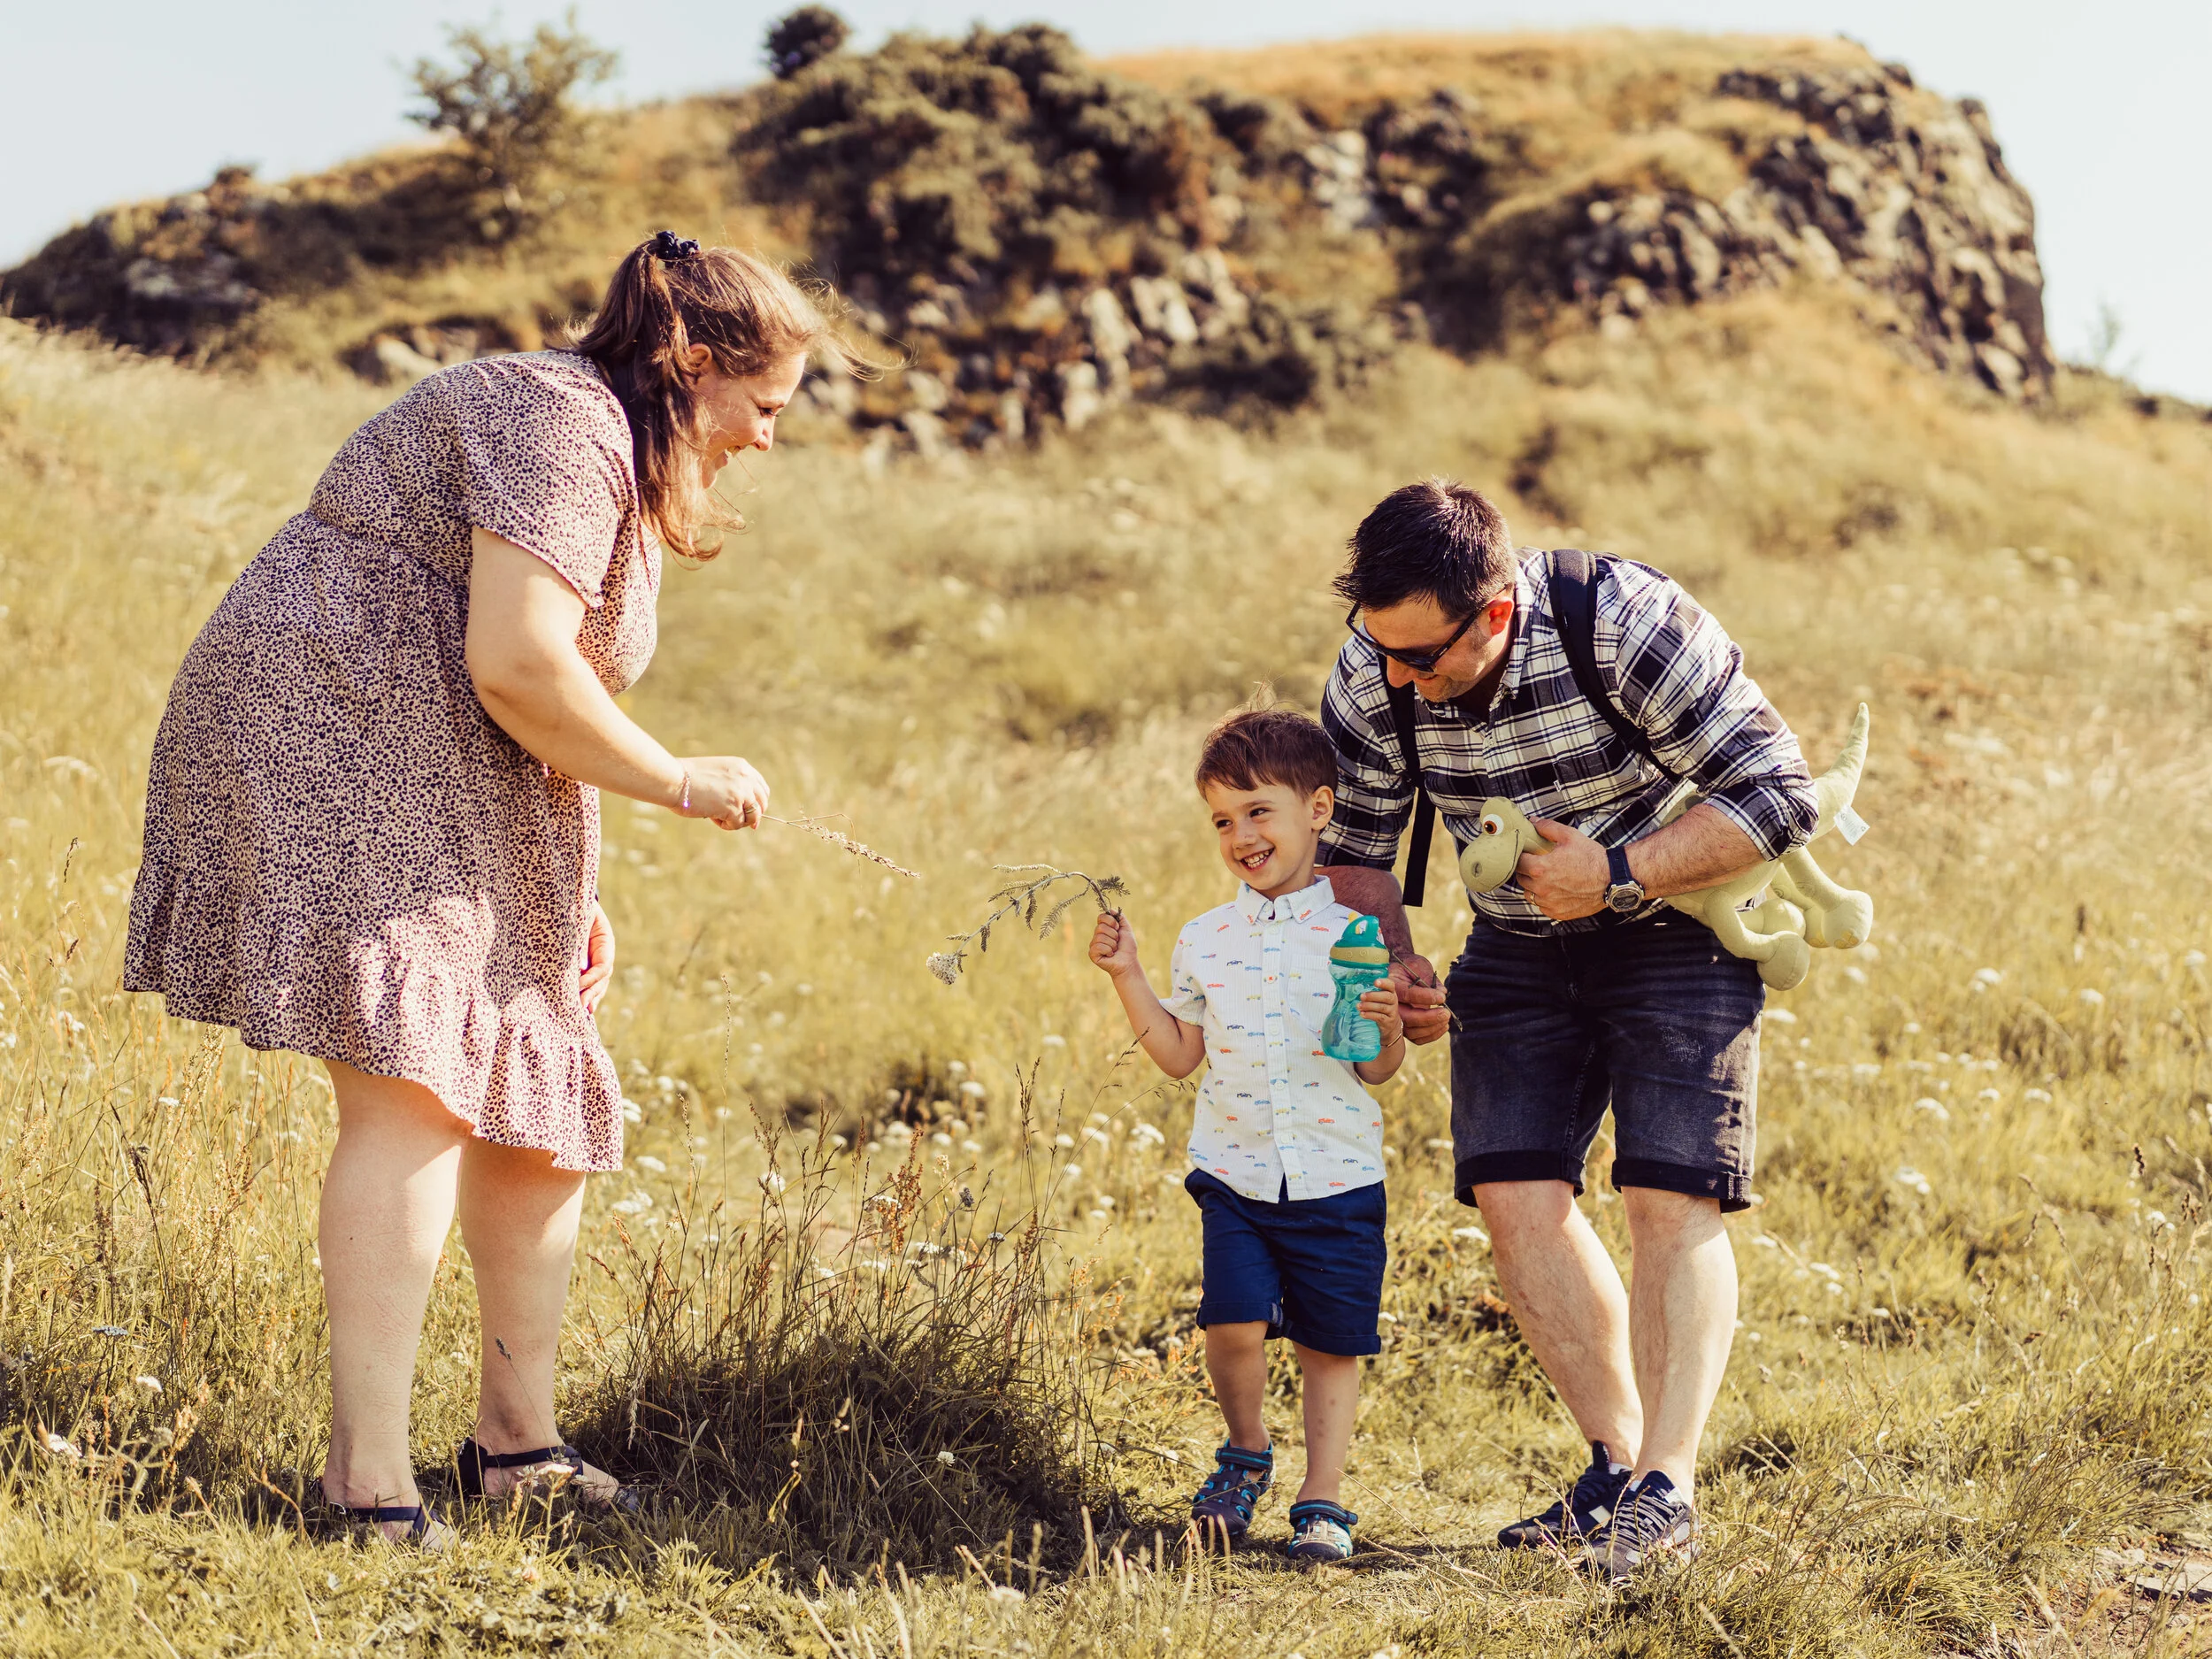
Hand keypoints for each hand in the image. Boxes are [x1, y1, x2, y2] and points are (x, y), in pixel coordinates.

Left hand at [580, 901, 615, 1015]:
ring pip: (597, 983)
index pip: (603, 965)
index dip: (592, 977)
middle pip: (602, 978)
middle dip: (592, 992)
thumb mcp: (578, 919)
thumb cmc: (572, 906)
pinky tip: (582, 1007)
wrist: (568, 899)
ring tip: (583, 1011)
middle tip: (581, 1005)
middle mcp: (602, 953)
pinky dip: (584, 993)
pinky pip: (587, 982)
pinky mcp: (584, 964)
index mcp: (605, 941)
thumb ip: (579, 942)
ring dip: (590, 997)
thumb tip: (580, 967)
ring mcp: (594, 960)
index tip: (578, 985)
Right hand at [675, 756, 769, 830]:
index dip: (757, 802)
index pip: (761, 787)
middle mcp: (746, 779)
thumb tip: (741, 811)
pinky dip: (726, 825)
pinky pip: (737, 824)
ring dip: (738, 821)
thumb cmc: (686, 777)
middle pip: (763, 803)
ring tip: (719, 817)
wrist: (674, 780)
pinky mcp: (733, 808)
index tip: (749, 811)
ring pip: (754, 816)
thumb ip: (731, 785)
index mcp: (742, 767)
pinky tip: (712, 817)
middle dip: (753, 815)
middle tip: (738, 821)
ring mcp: (741, 793)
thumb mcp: (716, 774)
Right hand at [1089, 912, 1140, 979]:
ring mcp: (1093, 945)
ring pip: (1100, 937)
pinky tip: (1110, 955)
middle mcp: (1097, 935)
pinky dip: (1107, 950)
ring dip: (1112, 944)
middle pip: (1100, 927)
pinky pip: (1097, 947)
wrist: (1128, 962)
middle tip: (1117, 941)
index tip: (1118, 928)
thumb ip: (1120, 918)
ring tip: (1114, 949)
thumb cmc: (1127, 948)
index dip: (1111, 921)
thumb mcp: (1126, 929)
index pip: (1101, 917)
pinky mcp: (1092, 954)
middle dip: (1113, 934)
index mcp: (1104, 929)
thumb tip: (1110, 910)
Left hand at [1357, 978, 1404, 1049]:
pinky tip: (1362, 1014)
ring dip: (1368, 1006)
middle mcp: (1393, 1001)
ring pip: (1382, 1007)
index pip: (1391, 985)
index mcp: (1391, 992)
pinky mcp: (1388, 1021)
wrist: (1390, 1024)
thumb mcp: (1381, 998)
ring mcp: (1392, 1011)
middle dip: (1373, 996)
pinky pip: (1379, 1017)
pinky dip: (1369, 1015)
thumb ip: (1373, 991)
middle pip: (1386, 997)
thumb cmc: (1382, 1006)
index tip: (1375, 982)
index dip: (1384, 983)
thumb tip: (1356, 986)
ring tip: (1358, 1006)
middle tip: (1361, 996)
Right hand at [1389, 954, 1448, 1044]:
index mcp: (1393, 985)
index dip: (1425, 997)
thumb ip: (1428, 978)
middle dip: (1429, 1018)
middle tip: (1445, 1013)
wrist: (1402, 972)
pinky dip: (1430, 1036)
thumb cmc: (1410, 966)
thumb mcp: (1418, 965)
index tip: (1442, 998)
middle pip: (1407, 1018)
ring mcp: (1397, 1017)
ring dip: (1431, 1029)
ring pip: (1411, 1031)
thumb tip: (1442, 993)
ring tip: (1446, 1019)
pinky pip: (1415, 1038)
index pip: (1408, 994)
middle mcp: (1391, 1004)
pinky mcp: (1405, 1025)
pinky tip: (1443, 1026)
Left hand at [1517, 818, 1607, 921]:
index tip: (1528, 854)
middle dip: (1527, 870)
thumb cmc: (1591, 857)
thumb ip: (1547, 828)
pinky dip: (1545, 899)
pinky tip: (1556, 891)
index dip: (1522, 856)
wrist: (1612, 879)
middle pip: (1521, 879)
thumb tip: (1532, 822)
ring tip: (1547, 878)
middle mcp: (1541, 888)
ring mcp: (1549, 903)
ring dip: (1533, 886)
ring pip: (1529, 894)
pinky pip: (1542, 906)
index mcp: (1540, 868)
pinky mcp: (1557, 913)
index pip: (1518, 862)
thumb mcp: (1569, 836)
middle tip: (1538, 864)